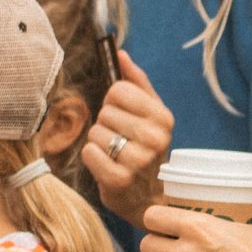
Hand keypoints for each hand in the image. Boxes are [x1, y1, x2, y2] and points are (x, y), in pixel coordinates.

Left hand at [81, 50, 173, 221]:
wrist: (149, 198)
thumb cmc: (145, 150)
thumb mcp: (150, 114)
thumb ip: (136, 82)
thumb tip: (120, 53)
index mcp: (163, 117)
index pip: (117, 90)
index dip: (113, 103)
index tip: (123, 118)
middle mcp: (155, 138)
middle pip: (104, 112)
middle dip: (106, 124)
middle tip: (120, 141)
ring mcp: (138, 160)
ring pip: (95, 132)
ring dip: (99, 143)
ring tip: (115, 155)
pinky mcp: (119, 179)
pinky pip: (89, 152)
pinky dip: (92, 158)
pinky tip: (107, 166)